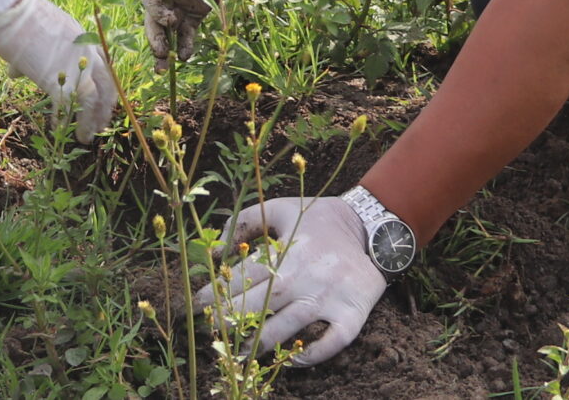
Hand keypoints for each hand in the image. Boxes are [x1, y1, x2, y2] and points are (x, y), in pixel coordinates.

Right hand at [0, 0, 118, 140]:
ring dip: (90, 122)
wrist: (11, 11)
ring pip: (93, 102)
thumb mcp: (37, 33)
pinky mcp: (58, 82)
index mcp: (84, 39)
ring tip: (85, 137)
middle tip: (100, 126)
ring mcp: (75, 68)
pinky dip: (64, 123)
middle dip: (104, 109)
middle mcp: (86, 53)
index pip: (104, 68)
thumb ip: (34, 54)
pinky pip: (66, 109)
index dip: (105, 87)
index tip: (102, 101)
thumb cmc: (18, 17)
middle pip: (107, 87)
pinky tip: (58, 131)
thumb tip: (16, 72)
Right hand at [141, 0, 277, 63]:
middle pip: (155, 14)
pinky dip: (185, 43)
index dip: (156, 8)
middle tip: (161, 53)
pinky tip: (185, 56)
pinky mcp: (201, 10)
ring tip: (164, 67)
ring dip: (166, 46)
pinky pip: (188, 30)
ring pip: (169, 27)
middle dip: (156, 34)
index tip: (170, 19)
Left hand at [199, 195, 387, 366]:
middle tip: (214, 334)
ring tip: (241, 356)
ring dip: (262, 345)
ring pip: (288, 330)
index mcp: (286, 253)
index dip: (215, 293)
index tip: (197, 306)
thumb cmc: (319, 219)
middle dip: (232, 321)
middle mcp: (305, 278)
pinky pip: (330, 343)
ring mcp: (329, 299)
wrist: (371, 228)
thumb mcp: (281, 209)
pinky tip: (293, 359)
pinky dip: (311, 355)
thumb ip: (246, 220)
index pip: (242, 278)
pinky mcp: (351, 315)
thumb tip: (217, 250)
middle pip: (260, 307)